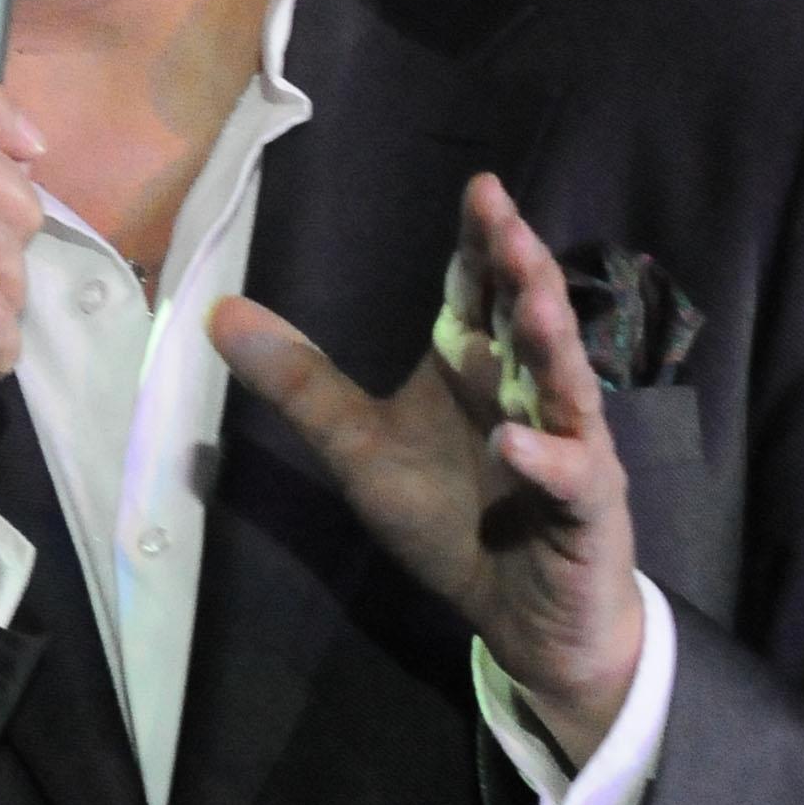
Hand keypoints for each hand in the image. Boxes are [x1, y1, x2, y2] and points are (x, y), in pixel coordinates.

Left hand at [208, 172, 643, 766]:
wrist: (521, 615)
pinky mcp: (586, 506)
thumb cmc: (452, 519)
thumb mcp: (360, 449)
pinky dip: (544, 459)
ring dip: (549, 343)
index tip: (479, 189)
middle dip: (523, 270)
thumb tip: (217, 313)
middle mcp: (528, 391)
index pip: (482, 291)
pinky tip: (513, 444)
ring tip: (532, 302)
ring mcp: (568, 444)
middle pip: (530, 318)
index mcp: (476, 366)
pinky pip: (569, 476)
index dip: (482, 241)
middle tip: (508, 220)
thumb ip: (301, 383)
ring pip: (564, 382)